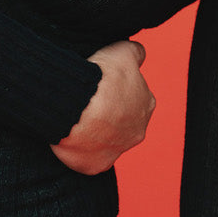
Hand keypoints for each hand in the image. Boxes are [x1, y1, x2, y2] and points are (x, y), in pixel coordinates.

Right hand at [50, 39, 155, 174]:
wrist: (79, 105)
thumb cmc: (103, 77)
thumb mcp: (123, 51)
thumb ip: (135, 52)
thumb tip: (140, 54)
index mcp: (146, 104)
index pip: (134, 97)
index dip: (116, 91)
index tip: (101, 87)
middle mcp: (137, 131)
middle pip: (123, 123)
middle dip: (108, 115)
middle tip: (87, 103)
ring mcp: (117, 151)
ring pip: (107, 142)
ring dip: (95, 134)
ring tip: (76, 120)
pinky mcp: (96, 165)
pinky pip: (89, 160)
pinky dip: (81, 152)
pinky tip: (71, 138)